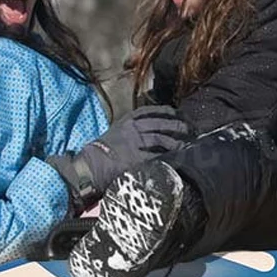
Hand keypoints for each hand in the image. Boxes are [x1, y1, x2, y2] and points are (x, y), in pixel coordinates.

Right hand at [47, 106, 191, 208]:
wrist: (88, 165)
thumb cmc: (100, 151)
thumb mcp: (114, 133)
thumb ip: (129, 130)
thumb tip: (146, 132)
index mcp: (126, 120)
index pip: (149, 111)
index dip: (165, 110)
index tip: (175, 112)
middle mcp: (132, 129)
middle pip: (159, 123)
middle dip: (176, 125)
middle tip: (187, 128)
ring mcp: (134, 143)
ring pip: (160, 138)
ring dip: (175, 142)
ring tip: (185, 145)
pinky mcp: (136, 158)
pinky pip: (156, 156)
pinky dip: (167, 157)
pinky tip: (175, 158)